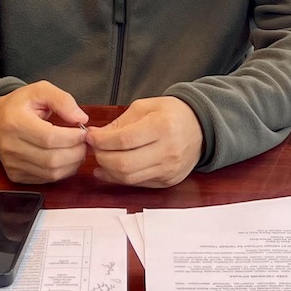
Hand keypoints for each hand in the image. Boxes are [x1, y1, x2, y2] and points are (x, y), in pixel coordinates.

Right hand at [0, 82, 88, 183]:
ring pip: (51, 173)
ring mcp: (12, 164)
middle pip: (51, 159)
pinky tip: (66, 158)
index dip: (72, 137)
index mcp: (15, 122)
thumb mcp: (39, 90)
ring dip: (72, 164)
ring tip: (78, 150)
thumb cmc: (19, 105)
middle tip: (85, 143)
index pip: (48, 137)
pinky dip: (62, 171)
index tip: (84, 132)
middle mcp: (10, 146)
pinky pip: (46, 180)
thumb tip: (80, 119)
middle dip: (76, 152)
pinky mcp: (16, 175)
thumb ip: (62, 100)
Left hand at [85, 96, 202, 187]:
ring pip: (129, 178)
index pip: (123, 140)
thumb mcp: (145, 107)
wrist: (200, 127)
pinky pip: (137, 183)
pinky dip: (120, 178)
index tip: (90, 136)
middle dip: (101, 157)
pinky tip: (110, 170)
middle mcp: (167, 150)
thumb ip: (120, 122)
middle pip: (124, 163)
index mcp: (162, 126)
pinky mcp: (167, 181)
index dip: (101, 141)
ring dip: (108, 170)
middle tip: (93, 148)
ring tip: (101, 157)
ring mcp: (169, 169)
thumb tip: (96, 135)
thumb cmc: (172, 113)